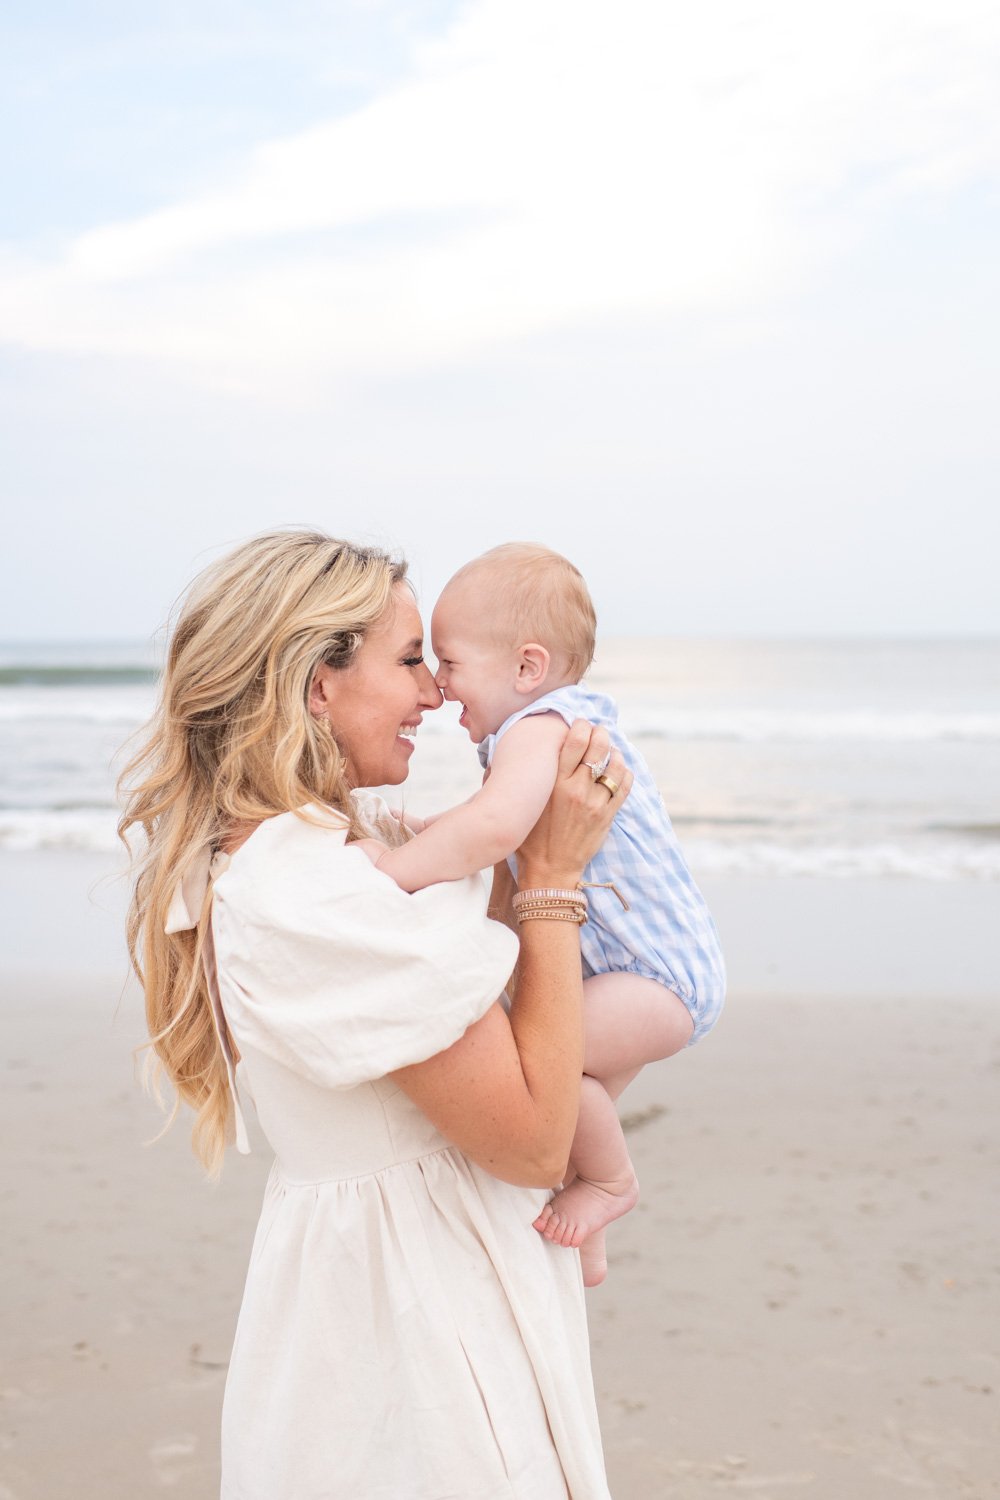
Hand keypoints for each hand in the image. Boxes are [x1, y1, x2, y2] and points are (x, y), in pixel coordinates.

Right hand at [516, 720, 630, 888]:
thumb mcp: (521, 805)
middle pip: (598, 747)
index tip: (580, 725)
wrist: (548, 870)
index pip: (575, 740)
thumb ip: (514, 781)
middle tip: (599, 732)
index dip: (581, 726)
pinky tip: (618, 771)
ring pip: (615, 765)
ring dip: (615, 754)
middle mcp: (576, 789)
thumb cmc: (529, 838)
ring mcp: (594, 803)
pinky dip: (624, 774)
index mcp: (554, 783)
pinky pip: (624, 786)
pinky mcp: (607, 816)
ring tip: (610, 752)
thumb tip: (494, 760)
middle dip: (601, 734)